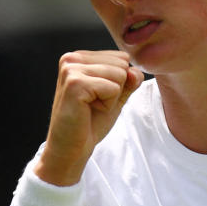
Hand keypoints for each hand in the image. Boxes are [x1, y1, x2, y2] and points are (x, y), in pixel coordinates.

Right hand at [35, 50, 144, 185]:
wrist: (72, 148)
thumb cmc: (90, 122)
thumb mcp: (115, 96)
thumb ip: (129, 80)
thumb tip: (135, 71)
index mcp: (79, 57)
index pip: (121, 57)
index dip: (117, 82)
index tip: (97, 97)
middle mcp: (72, 58)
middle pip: (121, 64)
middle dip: (116, 88)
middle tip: (94, 104)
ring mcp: (71, 69)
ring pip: (119, 74)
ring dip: (111, 97)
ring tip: (91, 107)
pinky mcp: (75, 84)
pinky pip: (113, 88)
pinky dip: (108, 104)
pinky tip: (88, 111)